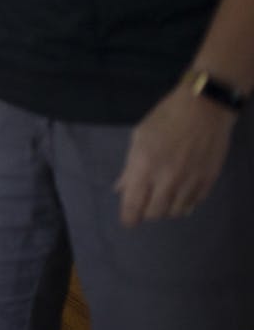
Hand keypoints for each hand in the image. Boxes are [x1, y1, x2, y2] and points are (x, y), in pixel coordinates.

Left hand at [114, 84, 236, 225]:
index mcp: (144, 166)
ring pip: (175, 212)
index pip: (133, 205)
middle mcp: (167, 179)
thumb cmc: (166, 117)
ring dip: (166, 208)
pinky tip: (181, 192)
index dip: (129, 218)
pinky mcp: (208, 182)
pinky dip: (184, 203)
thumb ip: (130, 167)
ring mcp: (190, 182)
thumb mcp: (139, 137)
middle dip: (146, 211)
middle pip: (154, 213)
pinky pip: (193, 204)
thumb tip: (121, 189)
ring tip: (163, 196)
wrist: (204, 108)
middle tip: (146, 202)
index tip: (128, 221)